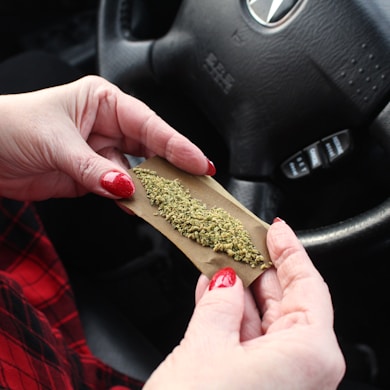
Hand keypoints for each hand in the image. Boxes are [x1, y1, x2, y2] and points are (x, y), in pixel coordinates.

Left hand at [0, 75, 213, 200]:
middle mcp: (108, 126)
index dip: (177, 144)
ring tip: (171, 201)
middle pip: (151, 148)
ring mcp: (101, 153)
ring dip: (151, 189)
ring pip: (138, 172)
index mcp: (104, 102)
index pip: (148, 123)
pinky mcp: (94, 176)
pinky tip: (138, 207)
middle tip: (196, 184)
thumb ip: (92, 169)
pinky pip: (119, 189)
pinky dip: (129, 201)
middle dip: (173, 167)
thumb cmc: (10, 127)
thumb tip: (124, 187)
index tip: (199, 162)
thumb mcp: (55, 142)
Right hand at [145, 220, 345, 389]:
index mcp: (309, 355)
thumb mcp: (205, 347)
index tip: (276, 230)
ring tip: (218, 262)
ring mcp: (279, 379)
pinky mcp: (257, 385)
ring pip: (263, 318)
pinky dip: (230, 315)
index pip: (308, 285)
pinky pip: (248, 339)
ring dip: (239, 290)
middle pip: (286, 300)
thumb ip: (219, 304)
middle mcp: (302, 369)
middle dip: (259, 269)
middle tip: (238, 242)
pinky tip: (212, 293)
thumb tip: (225, 280)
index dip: (291, 251)